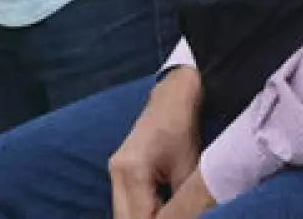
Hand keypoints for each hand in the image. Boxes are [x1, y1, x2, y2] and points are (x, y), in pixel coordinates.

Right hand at [109, 69, 203, 218]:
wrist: (172, 97)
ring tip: (167, 214)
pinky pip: (124, 202)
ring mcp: (114, 171)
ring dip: (142, 218)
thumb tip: (188, 218)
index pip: (140, 217)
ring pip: (122, 212)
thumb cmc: (182, 127)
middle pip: (124, 218)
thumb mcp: (188, 166)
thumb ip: (181, 200)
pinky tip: (159, 210)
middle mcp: (117, 172)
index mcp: (133, 170)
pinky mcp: (118, 171)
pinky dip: (139, 211)